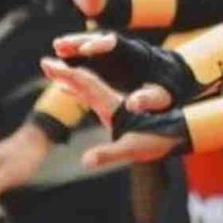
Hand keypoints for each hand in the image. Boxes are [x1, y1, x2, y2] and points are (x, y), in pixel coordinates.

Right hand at [38, 58, 181, 167]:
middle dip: (66, 69)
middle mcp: (113, 98)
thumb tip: (85, 161)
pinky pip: (92, 93)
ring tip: (51, 67)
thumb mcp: (133, 150)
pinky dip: (77, 88)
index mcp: (114, 103)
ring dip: (70, 75)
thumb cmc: (158, 139)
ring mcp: (114, 101)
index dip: (69, 74)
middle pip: (87, 78)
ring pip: (89, 83)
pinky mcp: (115, 107)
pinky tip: (67, 87)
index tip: (51, 64)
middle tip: (44, 62)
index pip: (88, 82)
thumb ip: (109, 154)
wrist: (178, 133)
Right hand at [48, 31, 197, 108]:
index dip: (102, 44)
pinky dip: (73, 67)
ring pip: (88, 51)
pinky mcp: (105, 69)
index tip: (87, 49)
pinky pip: (86, 65)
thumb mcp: (162, 96)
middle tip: (59, 45)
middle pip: (97, 41)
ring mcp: (112, 59)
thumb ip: (148, 99)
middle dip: (79, 42)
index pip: (116, 44)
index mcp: (135, 54)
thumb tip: (132, 104)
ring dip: (71, 50)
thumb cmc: (166, 89)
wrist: (168, 84)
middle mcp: (121, 53)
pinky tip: (56, 74)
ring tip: (53, 54)